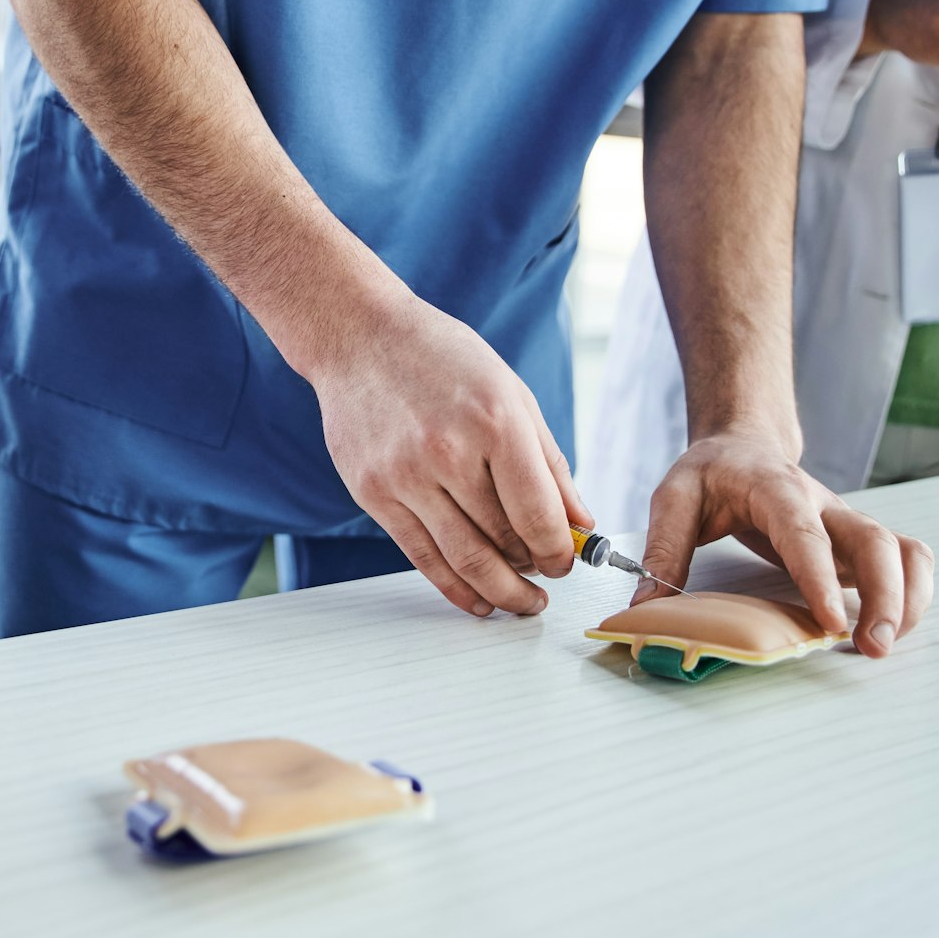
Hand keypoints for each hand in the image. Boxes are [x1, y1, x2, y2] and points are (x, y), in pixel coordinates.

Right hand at [315, 295, 588, 616]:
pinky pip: (421, 556)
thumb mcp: (511, 394)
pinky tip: (477, 599)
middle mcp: (448, 451)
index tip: (568, 561)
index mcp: (495, 420)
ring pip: (463, 558)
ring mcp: (405, 475)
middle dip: (533, 570)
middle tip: (546, 581)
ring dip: (499, 590)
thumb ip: (549, 462)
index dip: (561, 551)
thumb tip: (580, 523)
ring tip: (519, 601)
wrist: (358, 336)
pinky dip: (454, 587)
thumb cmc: (441, 358)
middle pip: (504, 540)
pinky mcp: (373, 493)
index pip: (538, 513)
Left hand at [634, 430, 932, 657]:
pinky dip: (911, 593)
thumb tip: (647, 608)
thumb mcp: (674, 497)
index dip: (820, 576)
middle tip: (871, 647)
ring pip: (901, 550)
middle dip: (884, 595)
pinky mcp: (856, 542)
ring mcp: (845, 523)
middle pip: (873, 541)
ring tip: (883, 646)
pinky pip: (904, 560)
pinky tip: (891, 627)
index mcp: (776, 489)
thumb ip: (664, 548)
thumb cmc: (711, 473)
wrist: (744, 444)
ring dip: (905, 599)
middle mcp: (823, 504)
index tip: (832, 620)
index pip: (804, 532)